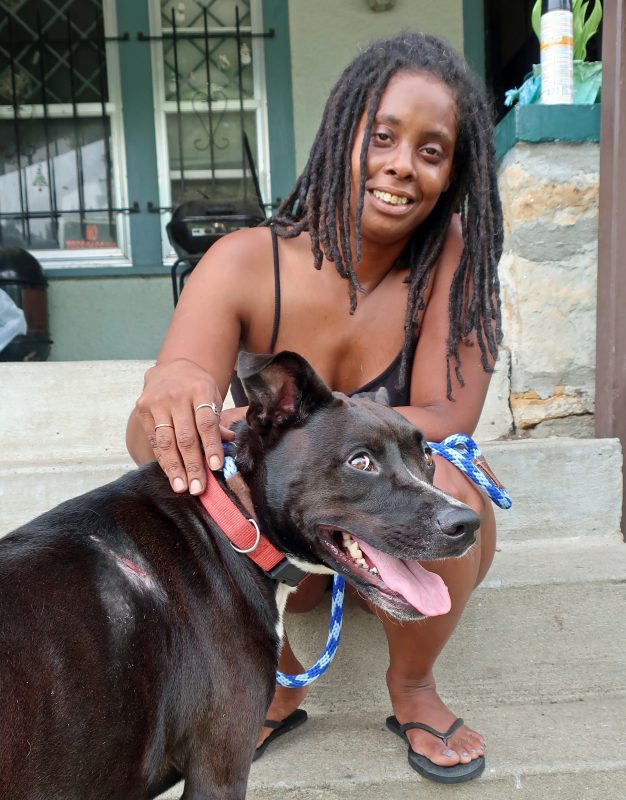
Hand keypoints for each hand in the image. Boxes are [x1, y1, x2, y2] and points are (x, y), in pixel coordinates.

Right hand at [134, 358, 233, 494]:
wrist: (171, 367)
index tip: (215, 467)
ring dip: (174, 467)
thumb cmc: (197, 387)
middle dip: (193, 465)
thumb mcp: (212, 397)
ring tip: (181, 486)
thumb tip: (228, 442)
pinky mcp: (143, 409)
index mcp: (200, 390)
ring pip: (166, 441)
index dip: (211, 446)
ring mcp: (157, 402)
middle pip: (186, 437)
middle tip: (197, 488)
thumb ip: (217, 420)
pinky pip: (154, 439)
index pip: (206, 423)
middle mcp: (177, 396)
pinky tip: (170, 473)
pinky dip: (162, 458)